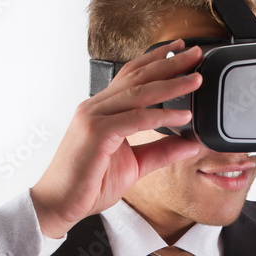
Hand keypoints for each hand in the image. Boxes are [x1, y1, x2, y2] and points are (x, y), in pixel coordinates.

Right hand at [30, 41, 203, 237]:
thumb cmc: (88, 185)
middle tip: (196, 52)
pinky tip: (183, 116)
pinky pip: (136, 119)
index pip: (132, 76)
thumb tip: (190, 143)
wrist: (59, 204)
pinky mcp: (96, 133)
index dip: (156, 60)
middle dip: (170, 63)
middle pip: (138, 77)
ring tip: (196, 79)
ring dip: (171, 84)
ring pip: (139, 93)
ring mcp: (94, 117)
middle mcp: (96, 107)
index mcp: (102, 110)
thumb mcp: (134, 166)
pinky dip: (162, 117)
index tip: (180, 50)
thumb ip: (161, 151)